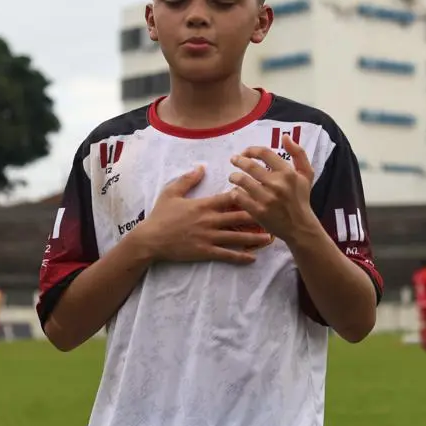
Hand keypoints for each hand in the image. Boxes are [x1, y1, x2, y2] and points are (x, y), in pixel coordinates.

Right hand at [134, 165, 272, 264]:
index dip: (246, 194)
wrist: (150, 239)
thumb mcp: (171, 192)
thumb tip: (202, 167)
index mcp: (204, 204)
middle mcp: (210, 220)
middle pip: (239, 217)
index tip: (261, 192)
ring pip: (237, 237)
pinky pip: (226, 254)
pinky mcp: (205, 251)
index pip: (229, 197)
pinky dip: (240, 257)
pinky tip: (252, 258)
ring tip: (270, 238)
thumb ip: (188, 179)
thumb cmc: (160, 215)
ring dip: (255, 238)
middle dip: (258, 216)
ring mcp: (208, 237)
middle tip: (275, 216)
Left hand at [228, 134, 318, 244]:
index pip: (264, 153)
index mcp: (288, 172)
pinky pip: (239, 197)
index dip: (251, 150)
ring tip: (232, 177)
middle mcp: (277, 184)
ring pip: (241, 181)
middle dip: (238, 161)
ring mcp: (267, 199)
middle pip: (249, 166)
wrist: (300, 227)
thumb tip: (285, 136)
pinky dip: (235, 192)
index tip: (245, 152)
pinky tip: (236, 192)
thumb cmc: (301, 199)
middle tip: (233, 160)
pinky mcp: (258, 212)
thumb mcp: (306, 174)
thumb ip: (298, 153)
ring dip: (233, 176)